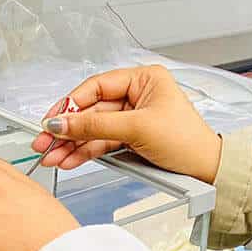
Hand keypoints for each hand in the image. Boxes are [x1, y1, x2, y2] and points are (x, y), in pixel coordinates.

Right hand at [30, 64, 221, 181]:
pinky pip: (102, 142)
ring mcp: (133, 117)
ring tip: (52, 157)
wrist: (207, 171)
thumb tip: (62, 123)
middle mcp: (138, 94)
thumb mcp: (137, 128)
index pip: (97, 86)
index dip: (71, 104)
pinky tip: (69, 159)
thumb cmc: (186, 141)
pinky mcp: (132, 138)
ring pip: (94, 129)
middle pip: (92, 110)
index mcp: (144, 79)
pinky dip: (85, 152)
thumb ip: (96, 126)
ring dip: (72, 144)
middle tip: (44, 142)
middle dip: (68, 129)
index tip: (51, 121)